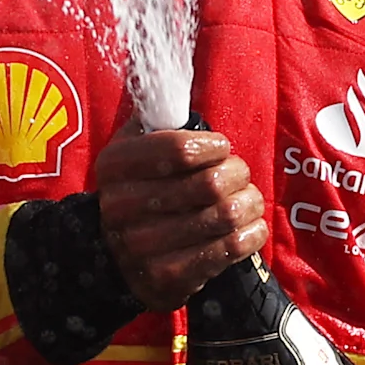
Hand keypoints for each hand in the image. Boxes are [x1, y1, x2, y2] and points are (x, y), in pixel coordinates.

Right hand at [88, 122, 263, 307]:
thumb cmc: (139, 194)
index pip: (178, 147)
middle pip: (208, 183)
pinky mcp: (168, 278)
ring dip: (249, 204)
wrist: (116, 261)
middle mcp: (121, 207)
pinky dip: (251, 235)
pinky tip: (250, 227)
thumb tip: (175, 86)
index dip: (212, 146)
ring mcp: (143, 247)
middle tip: (239, 175)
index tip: (222, 148)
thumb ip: (154, 120)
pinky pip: (228, 250)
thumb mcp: (132, 151)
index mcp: (113, 167)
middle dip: (237, 174)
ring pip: (224, 216)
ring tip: (249, 200)